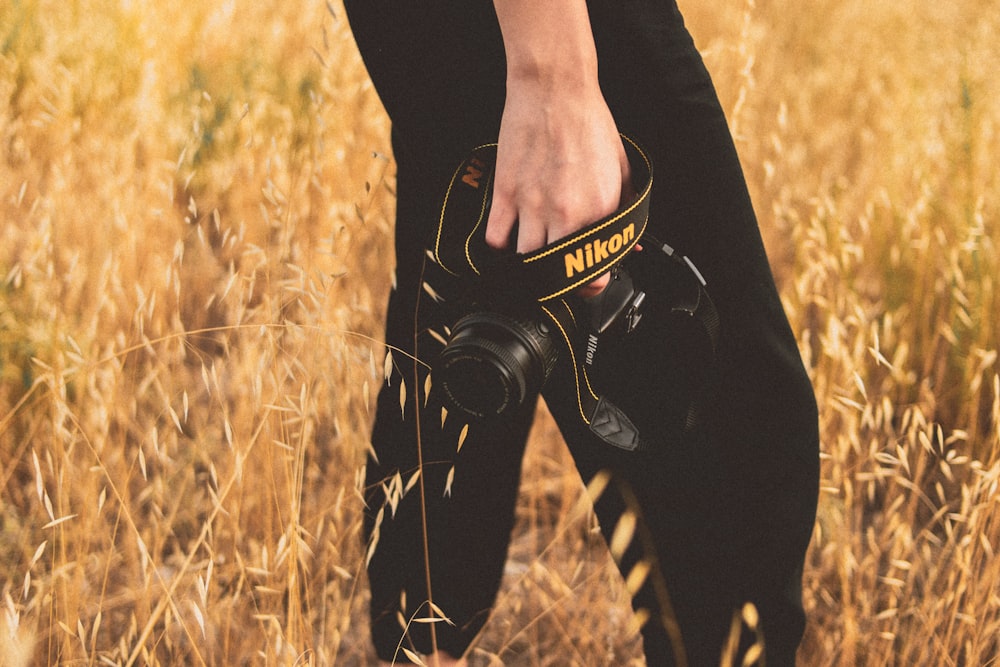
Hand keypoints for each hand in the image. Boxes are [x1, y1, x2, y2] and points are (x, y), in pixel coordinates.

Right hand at [486, 1, 633, 296]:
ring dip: (529, 264)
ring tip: (535, 256)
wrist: (554, 90)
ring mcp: (531, 205)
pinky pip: (496, 238)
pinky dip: (501, 246)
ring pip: (524, 261)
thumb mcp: (621, 168)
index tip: (587, 280)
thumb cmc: (588, 123)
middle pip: (555, 274)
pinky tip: (511, 237)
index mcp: (599, 209)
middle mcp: (565, 213)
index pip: (593, 271)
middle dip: (558, 280)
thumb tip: (631, 243)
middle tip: (559, 273)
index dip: (590, 284)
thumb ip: (627, 210)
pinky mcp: (505, 192)